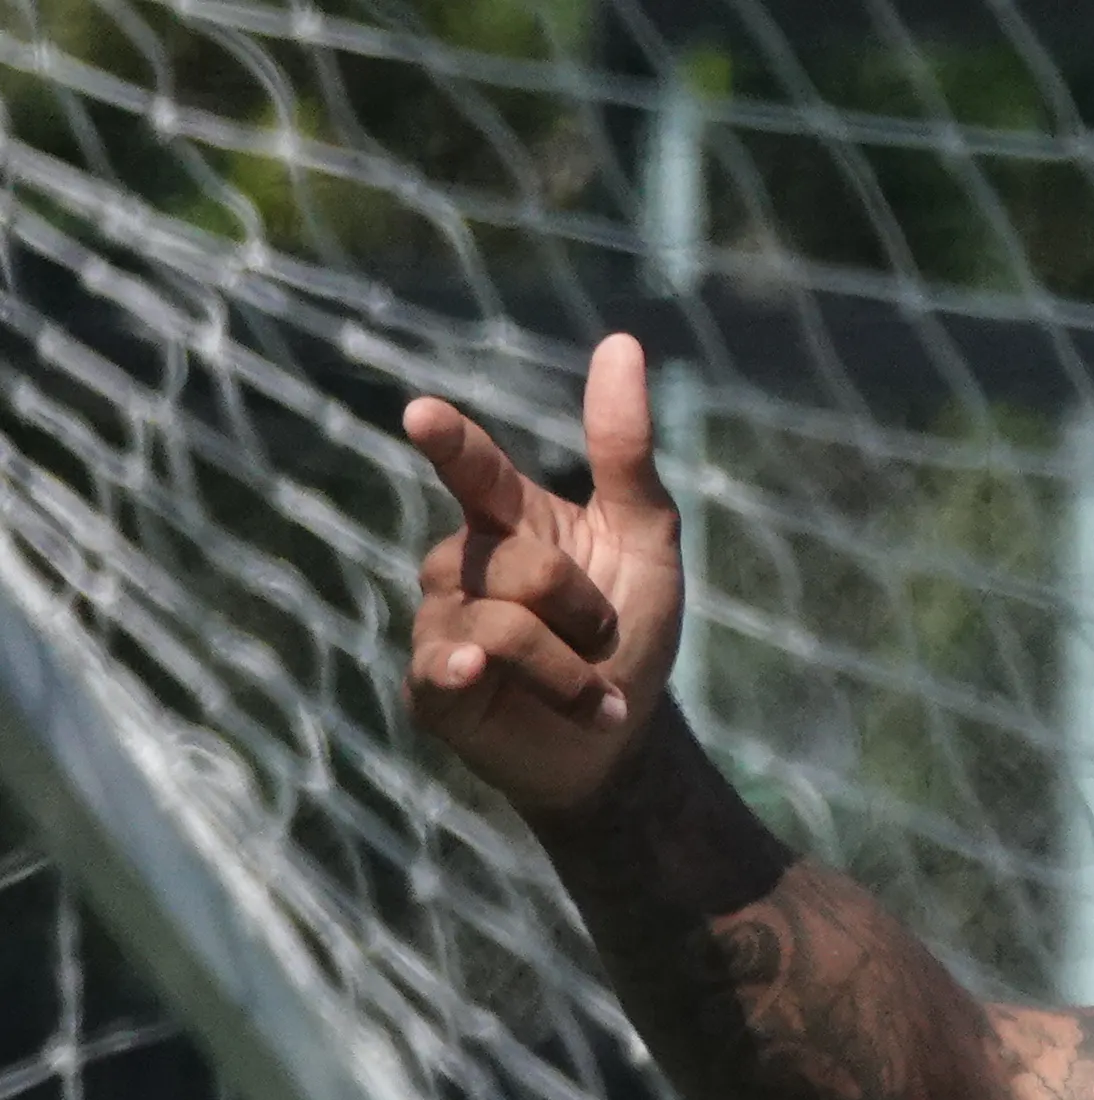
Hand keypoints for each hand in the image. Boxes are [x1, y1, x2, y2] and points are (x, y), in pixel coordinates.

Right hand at [402, 333, 684, 814]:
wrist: (620, 739)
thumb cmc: (631, 634)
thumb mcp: (647, 540)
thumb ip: (626, 451)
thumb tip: (622, 342)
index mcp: (509, 521)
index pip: (474, 469)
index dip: (452, 442)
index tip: (424, 415)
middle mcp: (464, 564)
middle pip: (523, 567)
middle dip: (587, 613)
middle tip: (604, 643)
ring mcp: (441, 623)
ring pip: (502, 626)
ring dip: (571, 668)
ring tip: (586, 691)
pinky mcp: (431, 683)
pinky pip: (452, 664)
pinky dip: (483, 673)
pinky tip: (486, 679)